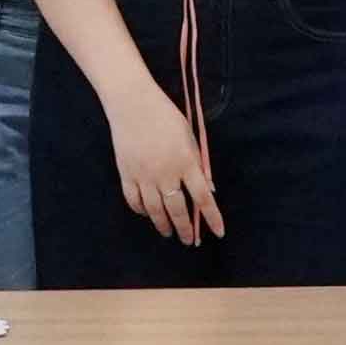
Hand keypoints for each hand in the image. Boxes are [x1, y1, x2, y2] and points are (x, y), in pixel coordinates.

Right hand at [111, 81, 223, 245]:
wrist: (132, 103)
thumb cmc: (165, 116)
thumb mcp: (189, 137)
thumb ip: (199, 164)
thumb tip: (208, 189)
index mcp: (186, 162)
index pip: (203, 197)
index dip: (212, 217)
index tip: (219, 232)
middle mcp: (166, 173)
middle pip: (178, 210)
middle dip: (185, 229)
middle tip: (189, 240)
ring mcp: (144, 175)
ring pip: (155, 211)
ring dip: (163, 225)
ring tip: (168, 233)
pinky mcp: (126, 174)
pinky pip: (134, 200)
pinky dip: (142, 211)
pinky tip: (147, 214)